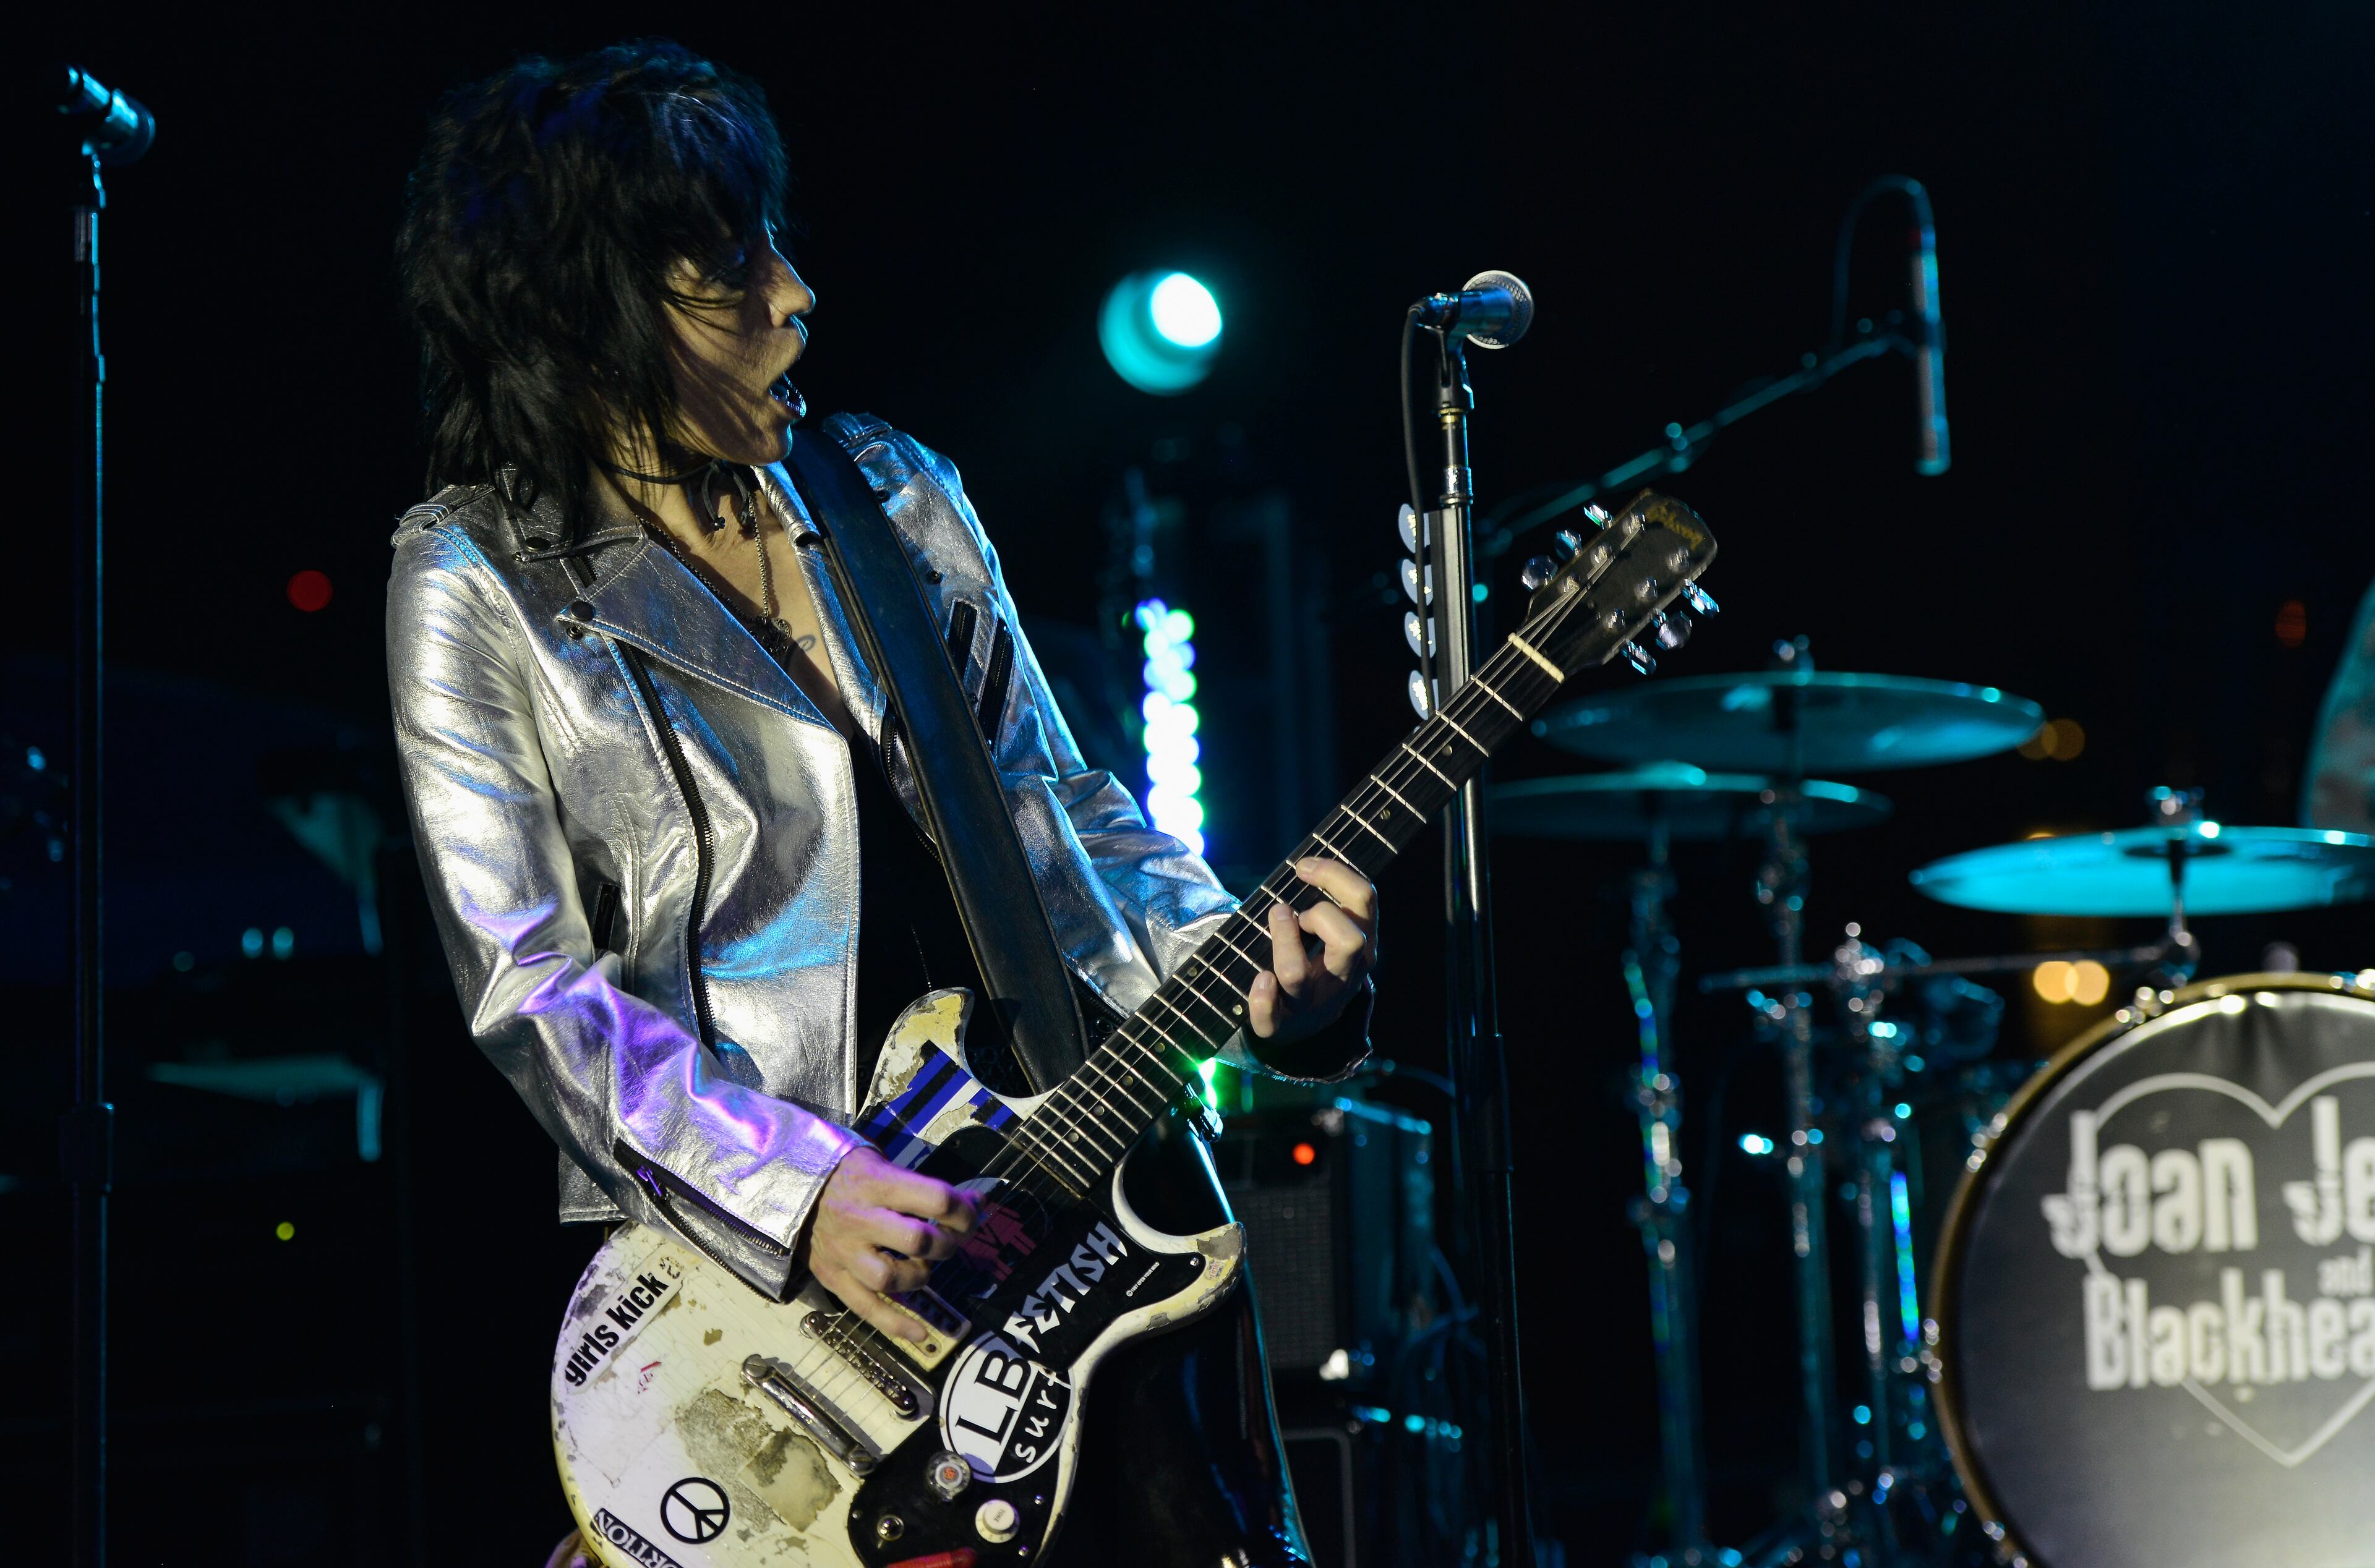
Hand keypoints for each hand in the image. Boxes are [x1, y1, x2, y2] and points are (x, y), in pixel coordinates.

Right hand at [802, 1145, 977, 1340]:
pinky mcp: (832, 1276)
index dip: (964, 1209)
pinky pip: (866, 1308)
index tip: (971, 1212)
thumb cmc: (847, 1173)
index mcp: (875, 1183)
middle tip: (950, 1240)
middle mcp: (858, 1218)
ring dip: (921, 1276)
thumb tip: (979, 1203)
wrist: (788, 1187)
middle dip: (946, 1243)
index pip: (934, 1199)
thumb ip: (928, 1187)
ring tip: (924, 1264)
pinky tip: (921, 1332)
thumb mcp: (883, 1163)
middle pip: (916, 1240)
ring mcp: (843, 1252)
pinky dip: (896, 1324)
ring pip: (890, 1278)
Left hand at [1246, 857, 1377, 1043]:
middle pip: (1350, 940)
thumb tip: (1305, 866)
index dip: (1334, 874)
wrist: (1303, 1025)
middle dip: (1320, 915)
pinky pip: (1271, 1017)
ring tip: (1275, 923)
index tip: (1303, 867)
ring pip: (1297, 974)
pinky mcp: (1282, 1026)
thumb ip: (1330, 903)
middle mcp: (1343, 977)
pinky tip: (1261, 979)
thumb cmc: (1315, 964)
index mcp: (1361, 948)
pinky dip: (1262, 998)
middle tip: (1297, 914)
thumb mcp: (1333, 935)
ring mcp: (1312, 1004)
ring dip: (1281, 941)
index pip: (1365, 899)